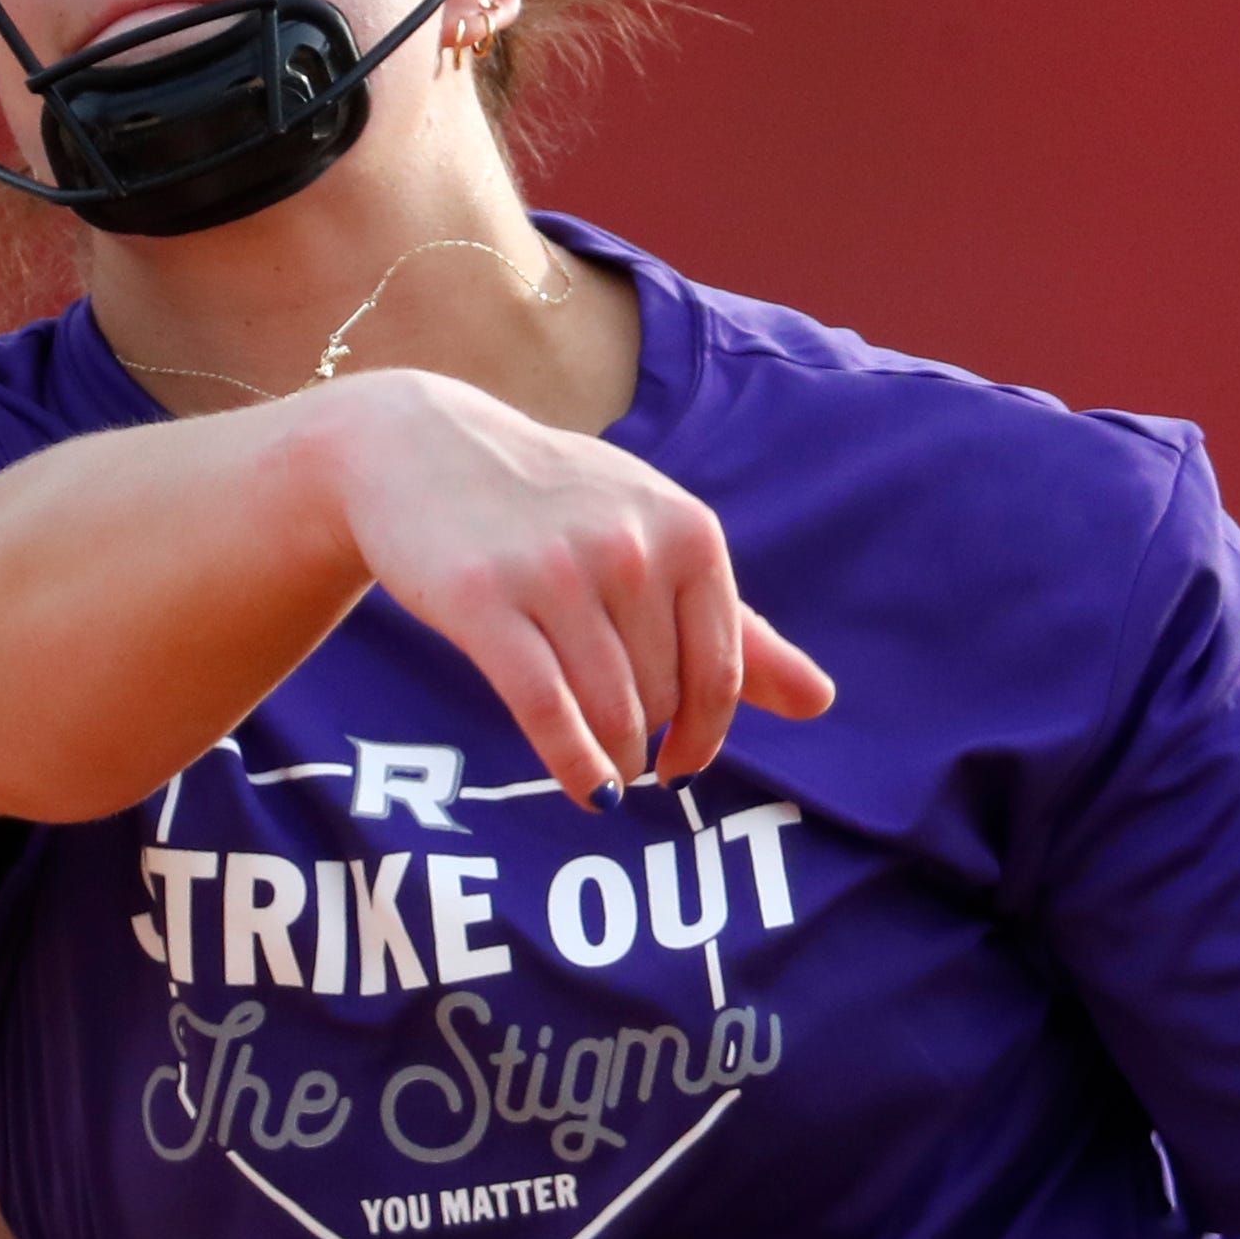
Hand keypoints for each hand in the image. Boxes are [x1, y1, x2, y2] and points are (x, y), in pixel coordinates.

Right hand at [317, 369, 834, 800]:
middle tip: (622, 741)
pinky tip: (587, 790)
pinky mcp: (484, 601)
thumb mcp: (655, 541)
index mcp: (687, 531)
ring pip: (611, 712)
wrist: (418, 448)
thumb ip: (737, 626)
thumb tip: (822, 702)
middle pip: (663, 698)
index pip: (721, 673)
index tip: (683, 764)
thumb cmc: (552, 507)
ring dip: (616, 760)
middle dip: (648, 736)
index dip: (706, 735)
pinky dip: (574, 765)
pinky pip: (547, 711)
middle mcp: (630, 548)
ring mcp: (555, 572)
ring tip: (608, 769)